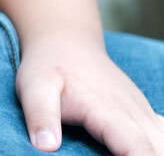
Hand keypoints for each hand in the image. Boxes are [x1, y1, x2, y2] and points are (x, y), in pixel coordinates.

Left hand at [16, 39, 163, 154]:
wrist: (64, 41)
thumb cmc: (48, 65)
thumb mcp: (34, 86)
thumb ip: (40, 115)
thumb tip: (46, 147)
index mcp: (110, 111)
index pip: (139, 149)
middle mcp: (135, 114)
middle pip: (159, 150)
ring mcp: (143, 113)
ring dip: (155, 153)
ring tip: (126, 155)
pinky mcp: (143, 115)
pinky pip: (163, 137)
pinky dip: (157, 148)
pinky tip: (140, 151)